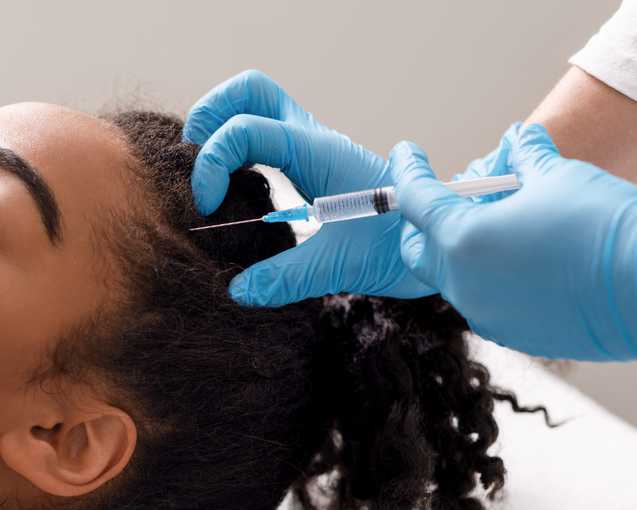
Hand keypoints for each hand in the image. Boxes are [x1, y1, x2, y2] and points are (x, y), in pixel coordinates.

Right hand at [185, 69, 433, 303]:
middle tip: (194, 164)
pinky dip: (237, 152)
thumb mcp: (341, 266)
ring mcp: (310, 147)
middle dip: (209, 116)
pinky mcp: (311, 164)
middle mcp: (310, 139)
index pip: (244, 130)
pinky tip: (233, 193)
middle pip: (247, 91)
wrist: (441, 240)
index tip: (209, 208)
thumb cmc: (400, 245)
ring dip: (220, 130)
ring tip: (208, 180)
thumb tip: (237, 291)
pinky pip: (264, 136)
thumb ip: (286, 278)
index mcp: (316, 152)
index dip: (212, 163)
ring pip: (254, 105)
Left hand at [392, 123, 636, 360]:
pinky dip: (490, 276)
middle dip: (425, 220)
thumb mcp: (559, 176)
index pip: (415, 199)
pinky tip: (522, 259)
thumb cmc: (604, 229)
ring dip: (461, 249)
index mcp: (460, 240)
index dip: (408, 170)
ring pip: (453, 276)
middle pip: (419, 248)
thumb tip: (518, 140)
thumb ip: (524, 158)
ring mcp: (483, 313)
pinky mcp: (510, 333)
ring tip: (498, 224)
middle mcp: (461, 283)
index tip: (407, 154)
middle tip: (449, 198)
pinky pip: (484, 300)